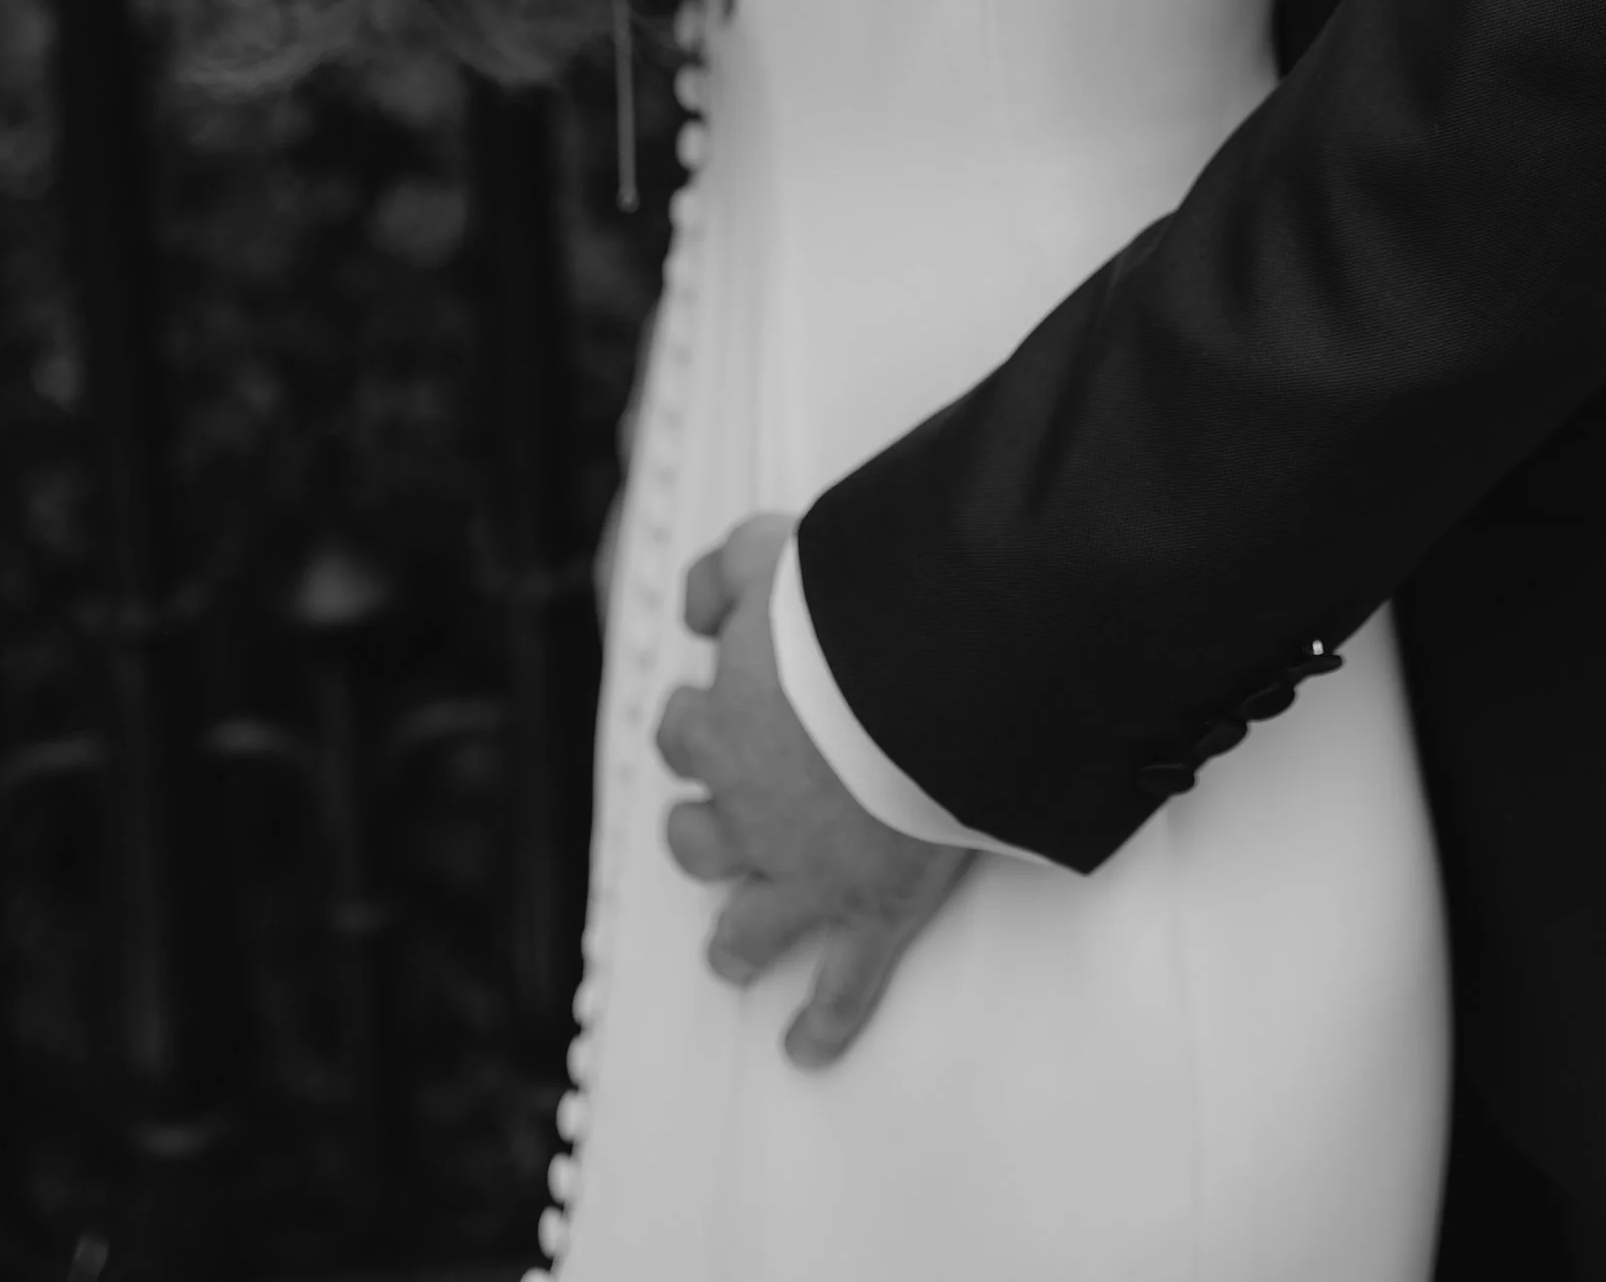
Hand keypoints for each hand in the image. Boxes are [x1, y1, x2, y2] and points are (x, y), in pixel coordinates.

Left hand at [654, 512, 972, 1067]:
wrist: (920, 676)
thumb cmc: (847, 610)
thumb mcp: (767, 556)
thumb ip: (723, 573)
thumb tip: (697, 608)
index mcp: (726, 726)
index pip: (684, 734)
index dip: (694, 724)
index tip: (708, 712)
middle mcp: (751, 809)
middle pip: (698, 838)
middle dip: (699, 836)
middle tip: (707, 833)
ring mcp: (807, 871)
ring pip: (749, 923)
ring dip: (735, 939)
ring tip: (730, 954)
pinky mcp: (871, 908)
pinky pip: (844, 985)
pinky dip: (825, 1023)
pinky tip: (806, 1050)